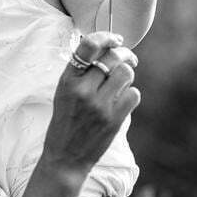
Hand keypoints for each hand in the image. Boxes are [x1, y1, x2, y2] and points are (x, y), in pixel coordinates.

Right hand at [41, 32, 139, 183]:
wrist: (65, 158)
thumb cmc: (65, 124)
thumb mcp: (64, 95)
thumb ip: (81, 74)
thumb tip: (107, 51)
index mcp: (67, 81)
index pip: (88, 46)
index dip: (106, 37)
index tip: (115, 39)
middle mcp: (82, 90)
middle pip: (112, 57)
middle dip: (125, 54)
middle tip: (129, 58)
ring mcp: (99, 105)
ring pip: (125, 73)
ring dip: (127, 76)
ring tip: (122, 84)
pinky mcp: (113, 119)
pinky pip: (133, 94)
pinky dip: (130, 95)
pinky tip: (122, 102)